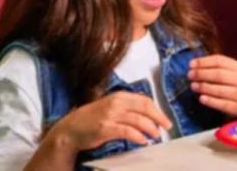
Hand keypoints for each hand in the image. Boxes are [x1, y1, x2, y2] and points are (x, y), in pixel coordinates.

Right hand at [45, 91, 171, 150]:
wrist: (70, 129)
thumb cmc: (91, 119)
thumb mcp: (110, 106)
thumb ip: (127, 107)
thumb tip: (147, 114)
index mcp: (120, 96)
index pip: (145, 100)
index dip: (158, 110)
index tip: (165, 120)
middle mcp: (116, 103)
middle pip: (145, 108)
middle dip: (158, 118)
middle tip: (166, 128)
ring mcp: (110, 115)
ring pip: (138, 120)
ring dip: (150, 129)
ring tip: (155, 136)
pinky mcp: (106, 128)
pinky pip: (127, 132)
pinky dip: (138, 136)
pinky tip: (143, 141)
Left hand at [188, 55, 236, 116]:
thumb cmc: (230, 84)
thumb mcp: (226, 72)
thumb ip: (212, 67)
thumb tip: (193, 64)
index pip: (219, 61)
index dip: (203, 62)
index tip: (190, 64)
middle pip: (218, 74)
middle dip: (201, 74)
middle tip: (189, 75)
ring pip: (219, 90)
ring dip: (204, 87)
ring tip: (193, 86)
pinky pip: (221, 104)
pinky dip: (210, 101)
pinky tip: (201, 98)